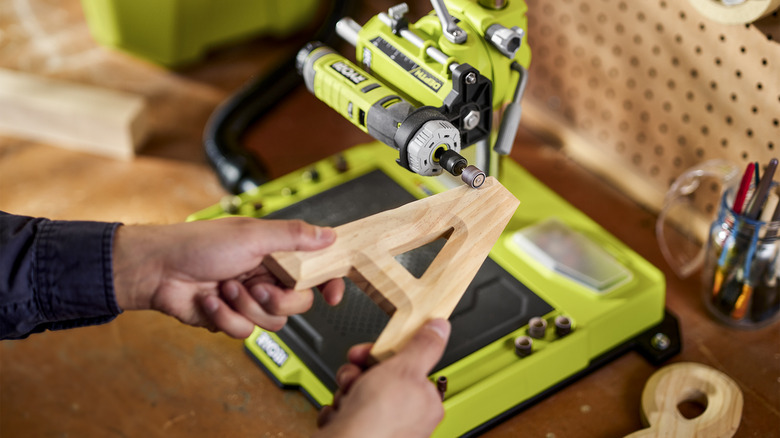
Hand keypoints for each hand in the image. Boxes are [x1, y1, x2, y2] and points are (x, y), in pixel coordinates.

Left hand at [112, 217, 343, 337]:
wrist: (157, 270)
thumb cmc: (198, 244)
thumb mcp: (251, 235)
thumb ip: (294, 236)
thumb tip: (329, 235)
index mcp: (275, 252)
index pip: (314, 269)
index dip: (328, 283)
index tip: (333, 295)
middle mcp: (266, 276)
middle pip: (298, 303)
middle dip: (276, 299)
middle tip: (256, 285)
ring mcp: (248, 299)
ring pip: (272, 322)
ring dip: (245, 307)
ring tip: (224, 288)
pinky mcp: (230, 319)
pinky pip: (245, 332)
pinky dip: (225, 318)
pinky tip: (210, 301)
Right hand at [315, 319, 450, 437]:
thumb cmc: (377, 422)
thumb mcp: (405, 369)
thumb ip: (423, 346)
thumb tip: (440, 327)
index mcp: (425, 404)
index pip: (407, 368)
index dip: (387, 356)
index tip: (374, 351)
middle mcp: (406, 421)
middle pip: (380, 379)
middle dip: (360, 373)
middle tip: (355, 375)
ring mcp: (382, 430)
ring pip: (359, 394)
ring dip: (346, 391)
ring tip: (347, 399)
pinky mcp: (359, 436)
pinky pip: (344, 414)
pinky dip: (337, 412)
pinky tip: (340, 417)